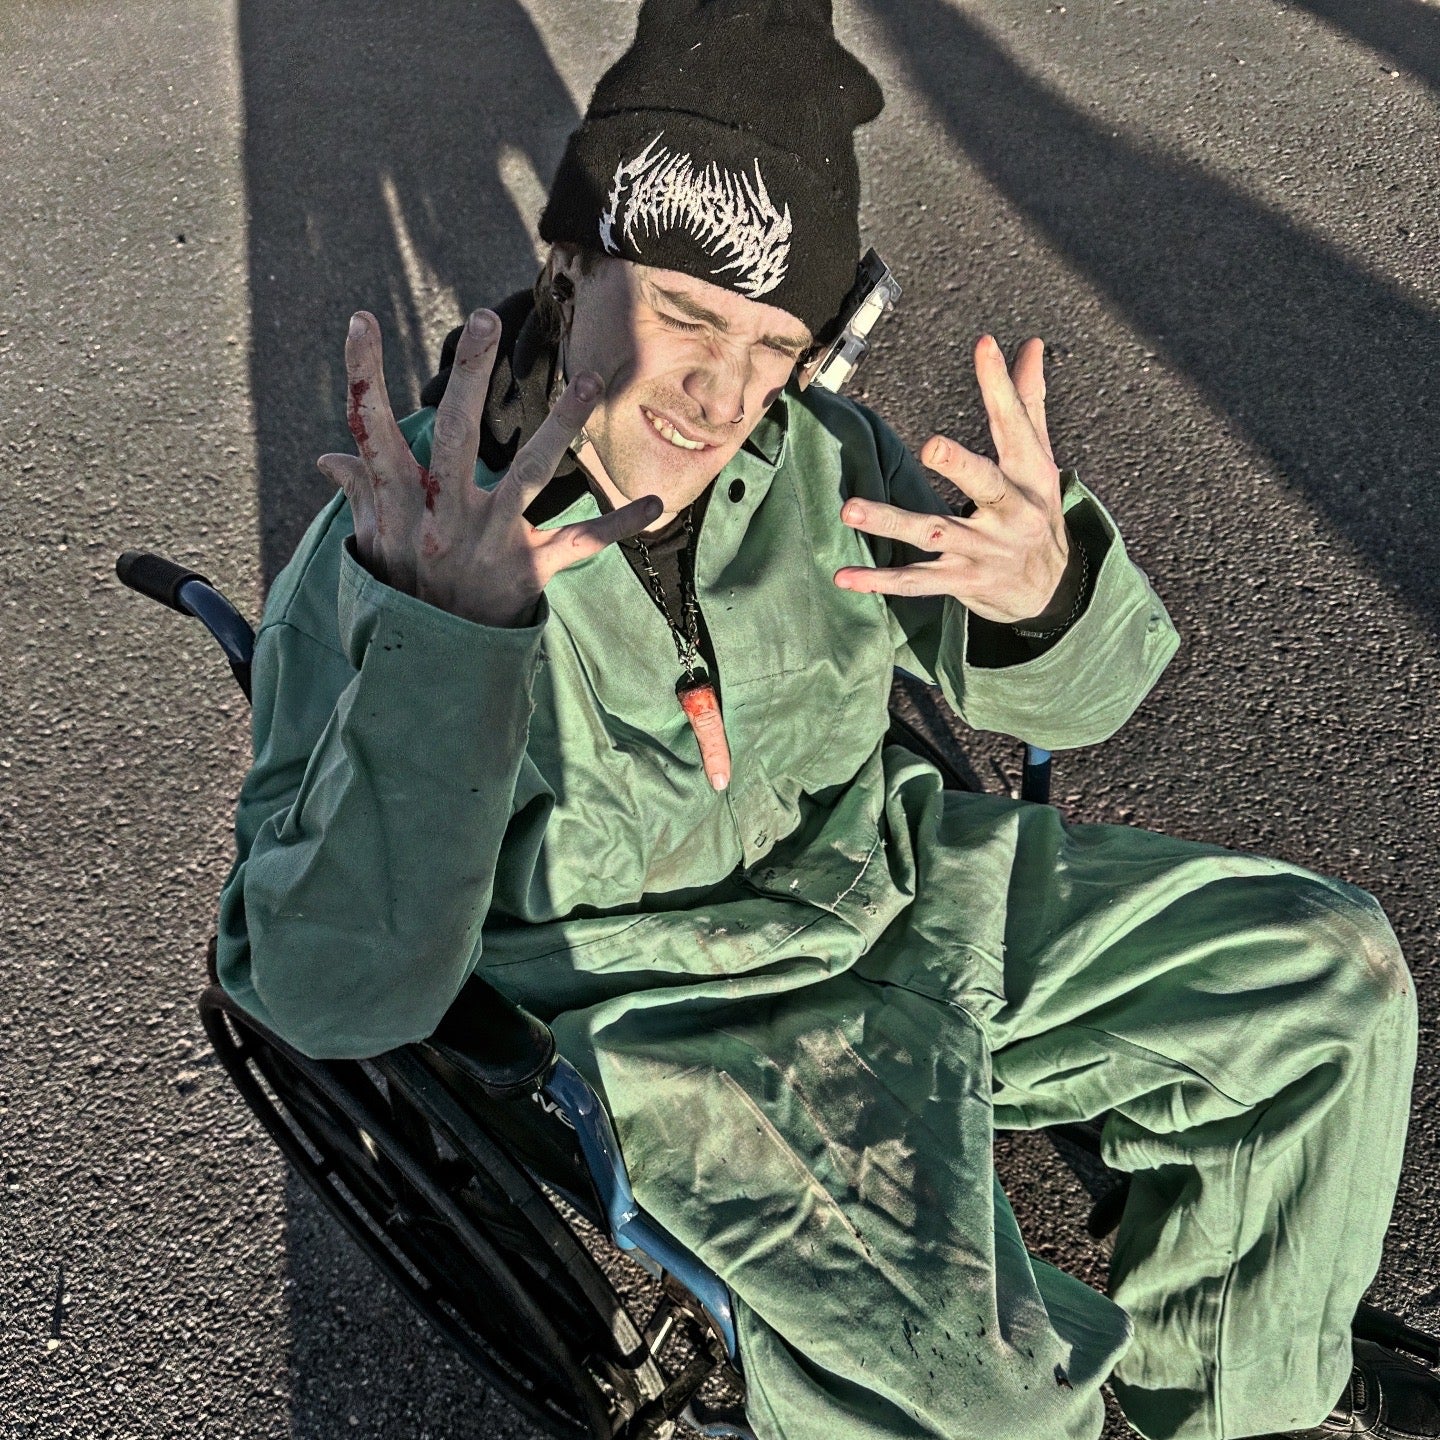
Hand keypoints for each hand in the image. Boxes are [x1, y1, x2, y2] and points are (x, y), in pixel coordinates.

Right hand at [318, 309, 661, 627]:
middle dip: (472, 378)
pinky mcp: (531, 567)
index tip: (361, 319)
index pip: (375, 430)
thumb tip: (328, 457)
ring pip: (530, 473)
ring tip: (590, 380)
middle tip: (484, 321)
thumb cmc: (407, 591)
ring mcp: (492, 540)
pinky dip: (619, 524)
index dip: (364, 377)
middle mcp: (446, 517)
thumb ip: (361, 495)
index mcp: (403, 504)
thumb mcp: (374, 545)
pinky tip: (655, 502)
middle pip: (457, 436)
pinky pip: (581, 541)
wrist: (438, 661)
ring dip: (562, 425)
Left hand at [834, 335, 1068, 624]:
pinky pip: (916, 582)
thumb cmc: (1036, 511)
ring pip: (933, 533)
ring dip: (890, 522)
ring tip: (849, 509)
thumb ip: (1028, 402)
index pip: (1014, 423)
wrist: (1051, 590)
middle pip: (984, 484)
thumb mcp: (1039, 460)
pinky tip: (843, 576)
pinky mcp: (960, 581)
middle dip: (959, 465)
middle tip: (931, 445)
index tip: (984, 346)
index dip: (999, 385)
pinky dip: (880, 581)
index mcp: (1030, 475)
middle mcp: (1010, 513)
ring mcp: (982, 550)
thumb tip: (1030, 343)